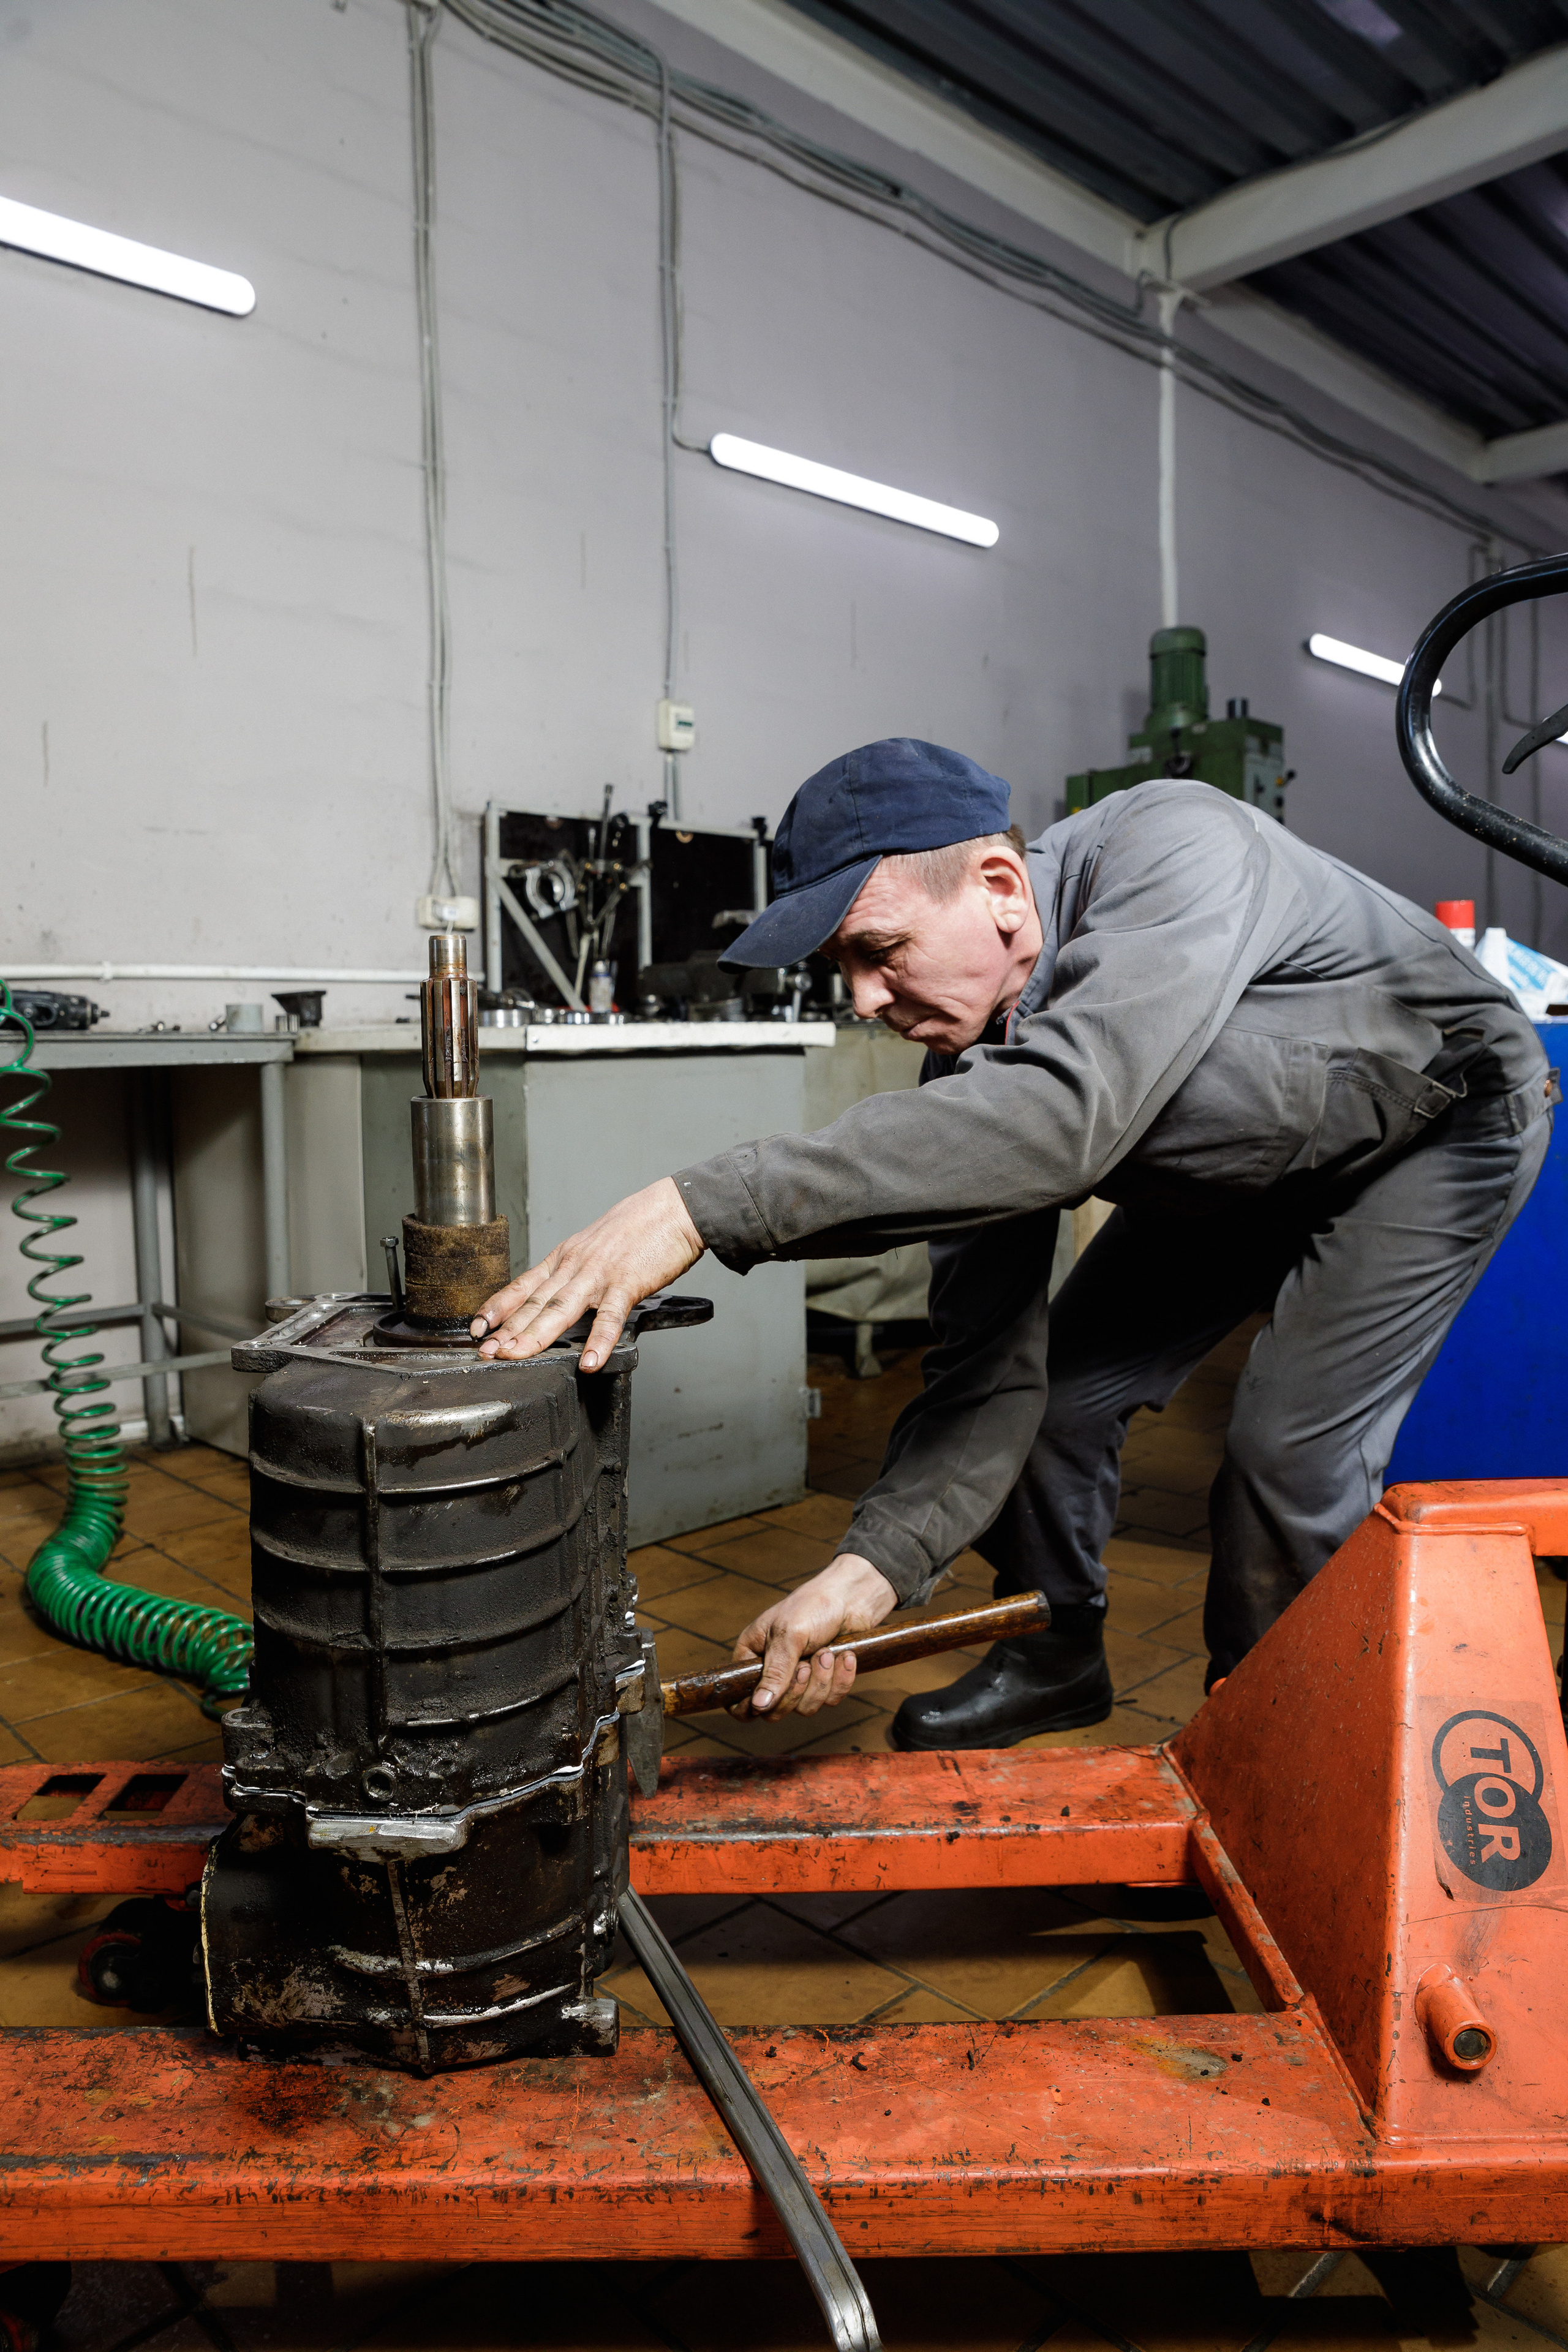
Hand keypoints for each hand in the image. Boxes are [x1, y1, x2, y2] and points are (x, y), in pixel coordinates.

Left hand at [471, 1177, 704, 1370]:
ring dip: (535, 1336)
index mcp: (565, 1257)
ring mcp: (598, 1275)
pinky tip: (588, 1361)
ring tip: (516, 1356)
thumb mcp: (595, 1246)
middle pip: (534, 1302)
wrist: (674, 1208)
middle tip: (485, 1352)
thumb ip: (576, 1271)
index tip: (477, 1327)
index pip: (522, 1285)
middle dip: (506, 1330)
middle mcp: (574, 1266)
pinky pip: (610, 1317)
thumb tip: (562, 1294)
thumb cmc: (639, 1227)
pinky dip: (598, 1341)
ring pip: (560, 1309)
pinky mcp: (627, 1283)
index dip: (497, 1307)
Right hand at [730, 1555, 897, 1717]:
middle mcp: (773, 1672)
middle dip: (796, 1690)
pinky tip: (845, 1656)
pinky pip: (831, 1700)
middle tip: (806, 1664)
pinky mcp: (825, 1681)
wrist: (852, 1597)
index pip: (738, 1700)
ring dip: (821, 1681)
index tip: (768, 1702)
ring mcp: (800, 1679)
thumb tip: (759, 1705)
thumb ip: (775, 1672)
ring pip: (806, 1708)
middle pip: (775, 1711)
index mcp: (752, 1657)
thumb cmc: (813, 1606)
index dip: (750, 1709)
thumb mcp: (789, 1635)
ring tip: (828, 1652)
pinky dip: (841, 1679)